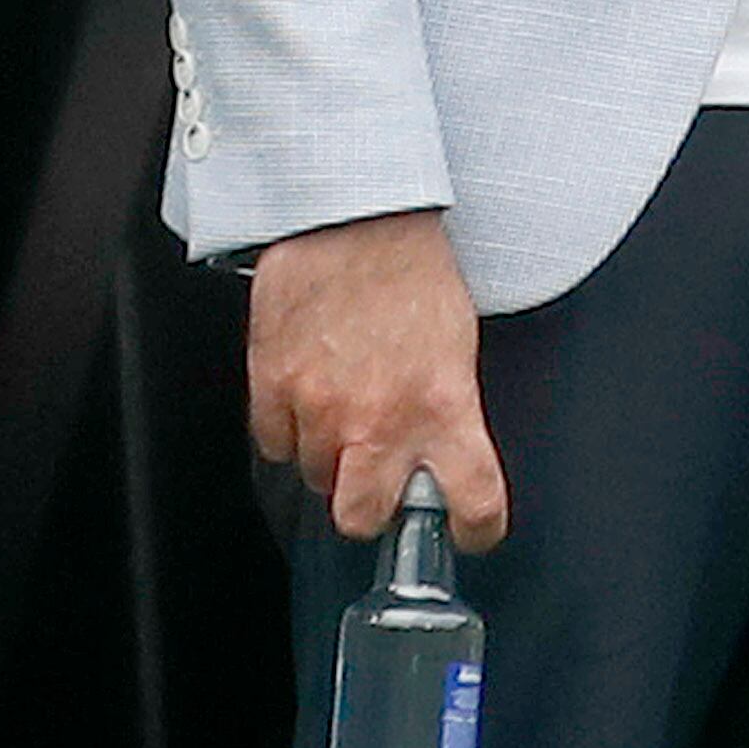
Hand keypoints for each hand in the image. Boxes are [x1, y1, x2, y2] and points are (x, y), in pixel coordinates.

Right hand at [249, 208, 504, 550]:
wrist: (353, 216)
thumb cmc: (410, 270)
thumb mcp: (457, 345)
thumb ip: (448, 409)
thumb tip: (441, 450)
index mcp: (443, 407)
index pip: (474, 502)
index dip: (476, 529)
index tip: (470, 531)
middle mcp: (380, 419)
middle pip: (362, 518)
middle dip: (370, 508)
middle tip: (378, 479)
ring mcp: (320, 407)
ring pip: (315, 478)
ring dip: (330, 457)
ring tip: (343, 409)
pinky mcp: (272, 386)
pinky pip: (274, 443)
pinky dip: (289, 430)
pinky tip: (308, 393)